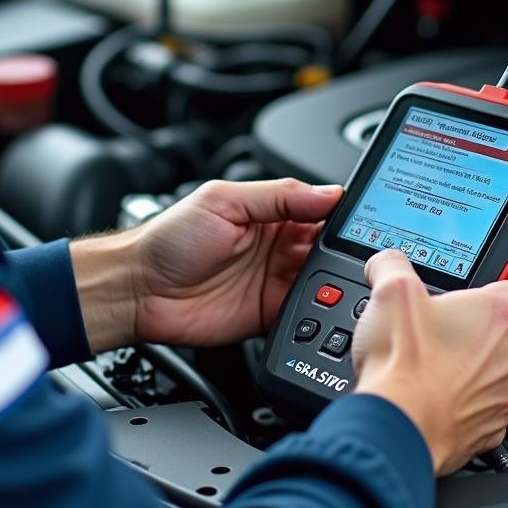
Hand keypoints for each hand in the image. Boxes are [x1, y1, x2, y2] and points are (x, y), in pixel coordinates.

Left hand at [131, 178, 343, 346]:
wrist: (139, 290)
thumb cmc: (169, 240)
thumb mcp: (222, 201)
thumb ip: (277, 195)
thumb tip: (328, 191)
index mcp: (270, 214)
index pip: (321, 212)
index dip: (345, 217)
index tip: (367, 223)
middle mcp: (278, 247)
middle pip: (330, 250)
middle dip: (348, 254)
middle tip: (364, 259)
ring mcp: (275, 282)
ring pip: (324, 284)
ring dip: (336, 285)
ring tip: (344, 284)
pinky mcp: (269, 315)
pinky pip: (305, 317)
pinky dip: (318, 316)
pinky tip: (325, 310)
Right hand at [352, 248, 507, 475]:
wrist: (397, 429)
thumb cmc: (403, 366)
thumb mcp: (391, 293)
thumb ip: (394, 265)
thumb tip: (389, 263)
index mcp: (501, 313)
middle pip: (507, 326)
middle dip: (476, 321)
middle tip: (439, 322)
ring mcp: (507, 394)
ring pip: (494, 366)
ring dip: (470, 360)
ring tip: (429, 360)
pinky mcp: (493, 426)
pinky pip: (483, 401)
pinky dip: (462, 395)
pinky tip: (432, 390)